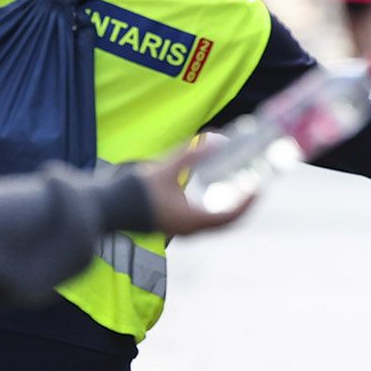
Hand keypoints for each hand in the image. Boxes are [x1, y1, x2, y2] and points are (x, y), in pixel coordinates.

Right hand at [138, 146, 254, 236]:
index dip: (248, 202)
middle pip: (227, 221)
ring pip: (217, 222)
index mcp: (193, 220)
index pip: (231, 215)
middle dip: (244, 204)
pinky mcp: (176, 226)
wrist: (110, 210)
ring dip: (231, 207)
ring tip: (240, 188)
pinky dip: (217, 209)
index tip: (260, 187)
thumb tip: (216, 140)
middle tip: (255, 186)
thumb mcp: (165, 169)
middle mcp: (191, 229)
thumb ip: (190, 155)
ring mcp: (184, 230)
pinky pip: (205, 221)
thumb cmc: (135, 192)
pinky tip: (216, 194)